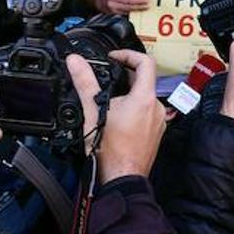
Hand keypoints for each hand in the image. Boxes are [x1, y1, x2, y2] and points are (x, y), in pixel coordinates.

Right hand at [67, 50, 165, 182]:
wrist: (121, 178)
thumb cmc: (110, 151)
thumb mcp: (93, 112)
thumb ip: (85, 83)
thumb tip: (76, 62)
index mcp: (144, 98)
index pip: (145, 62)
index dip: (128, 55)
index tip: (114, 58)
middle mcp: (155, 108)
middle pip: (144, 81)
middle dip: (124, 77)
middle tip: (106, 79)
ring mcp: (157, 122)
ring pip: (144, 98)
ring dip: (127, 95)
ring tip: (108, 103)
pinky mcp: (155, 133)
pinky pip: (145, 114)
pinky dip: (132, 110)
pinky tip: (116, 120)